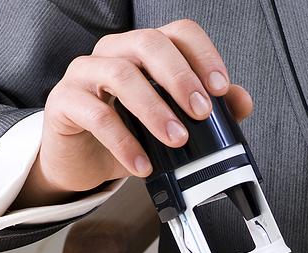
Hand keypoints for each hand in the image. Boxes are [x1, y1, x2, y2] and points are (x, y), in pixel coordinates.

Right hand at [17, 20, 253, 207]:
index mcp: (145, 50)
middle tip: (201, 113)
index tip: (221, 89)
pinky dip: (124, 142)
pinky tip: (142, 164)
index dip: (203, 55)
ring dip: (155, 109)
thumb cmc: (130, 132)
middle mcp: (115, 52)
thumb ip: (208, 109)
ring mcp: (85, 72)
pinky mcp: (64, 101)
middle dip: (181, 78)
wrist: (84, 161)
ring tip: (176, 140)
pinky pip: (95, 114)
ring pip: (121, 74)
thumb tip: (243, 101)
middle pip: (149, 43)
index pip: (179, 33)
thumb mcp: (173, 122)